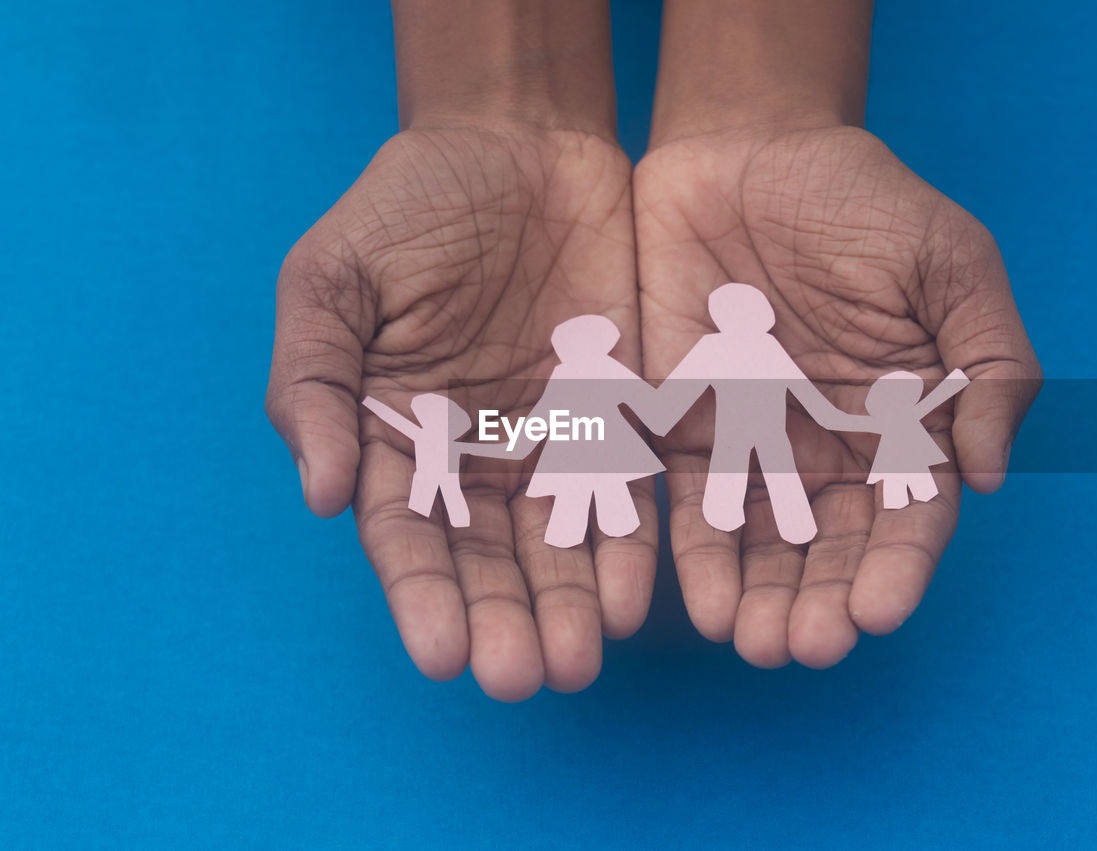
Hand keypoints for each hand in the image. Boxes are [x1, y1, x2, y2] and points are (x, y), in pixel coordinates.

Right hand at [266, 126, 656, 699]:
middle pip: (486, 561)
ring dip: (566, 607)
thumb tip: (316, 491)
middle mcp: (472, 459)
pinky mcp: (618, 418)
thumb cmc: (408, 208)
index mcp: (395, 437)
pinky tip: (630, 597)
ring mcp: (549, 442)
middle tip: (521, 677)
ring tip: (577, 661)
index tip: (443, 653)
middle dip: (502, 621)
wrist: (517, 143)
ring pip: (558, 545)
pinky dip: (627, 546)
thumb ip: (314, 380)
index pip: (405, 536)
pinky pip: (626, 494)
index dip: (422, 597)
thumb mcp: (333, 278)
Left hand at [635, 125, 1040, 667]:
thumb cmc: (862, 202)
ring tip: (754, 643)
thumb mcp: (951, 264)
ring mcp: (756, 445)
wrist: (747, 152)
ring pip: (759, 544)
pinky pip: (686, 504)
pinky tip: (696, 604)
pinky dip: (692, 556)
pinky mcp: (684, 428)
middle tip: (804, 645)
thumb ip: (989, 364)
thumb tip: (992, 475)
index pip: (910, 515)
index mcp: (904, 422)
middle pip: (830, 547)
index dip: (897, 567)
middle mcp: (832, 450)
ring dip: (758, 599)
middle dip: (820, 601)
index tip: (878, 610)